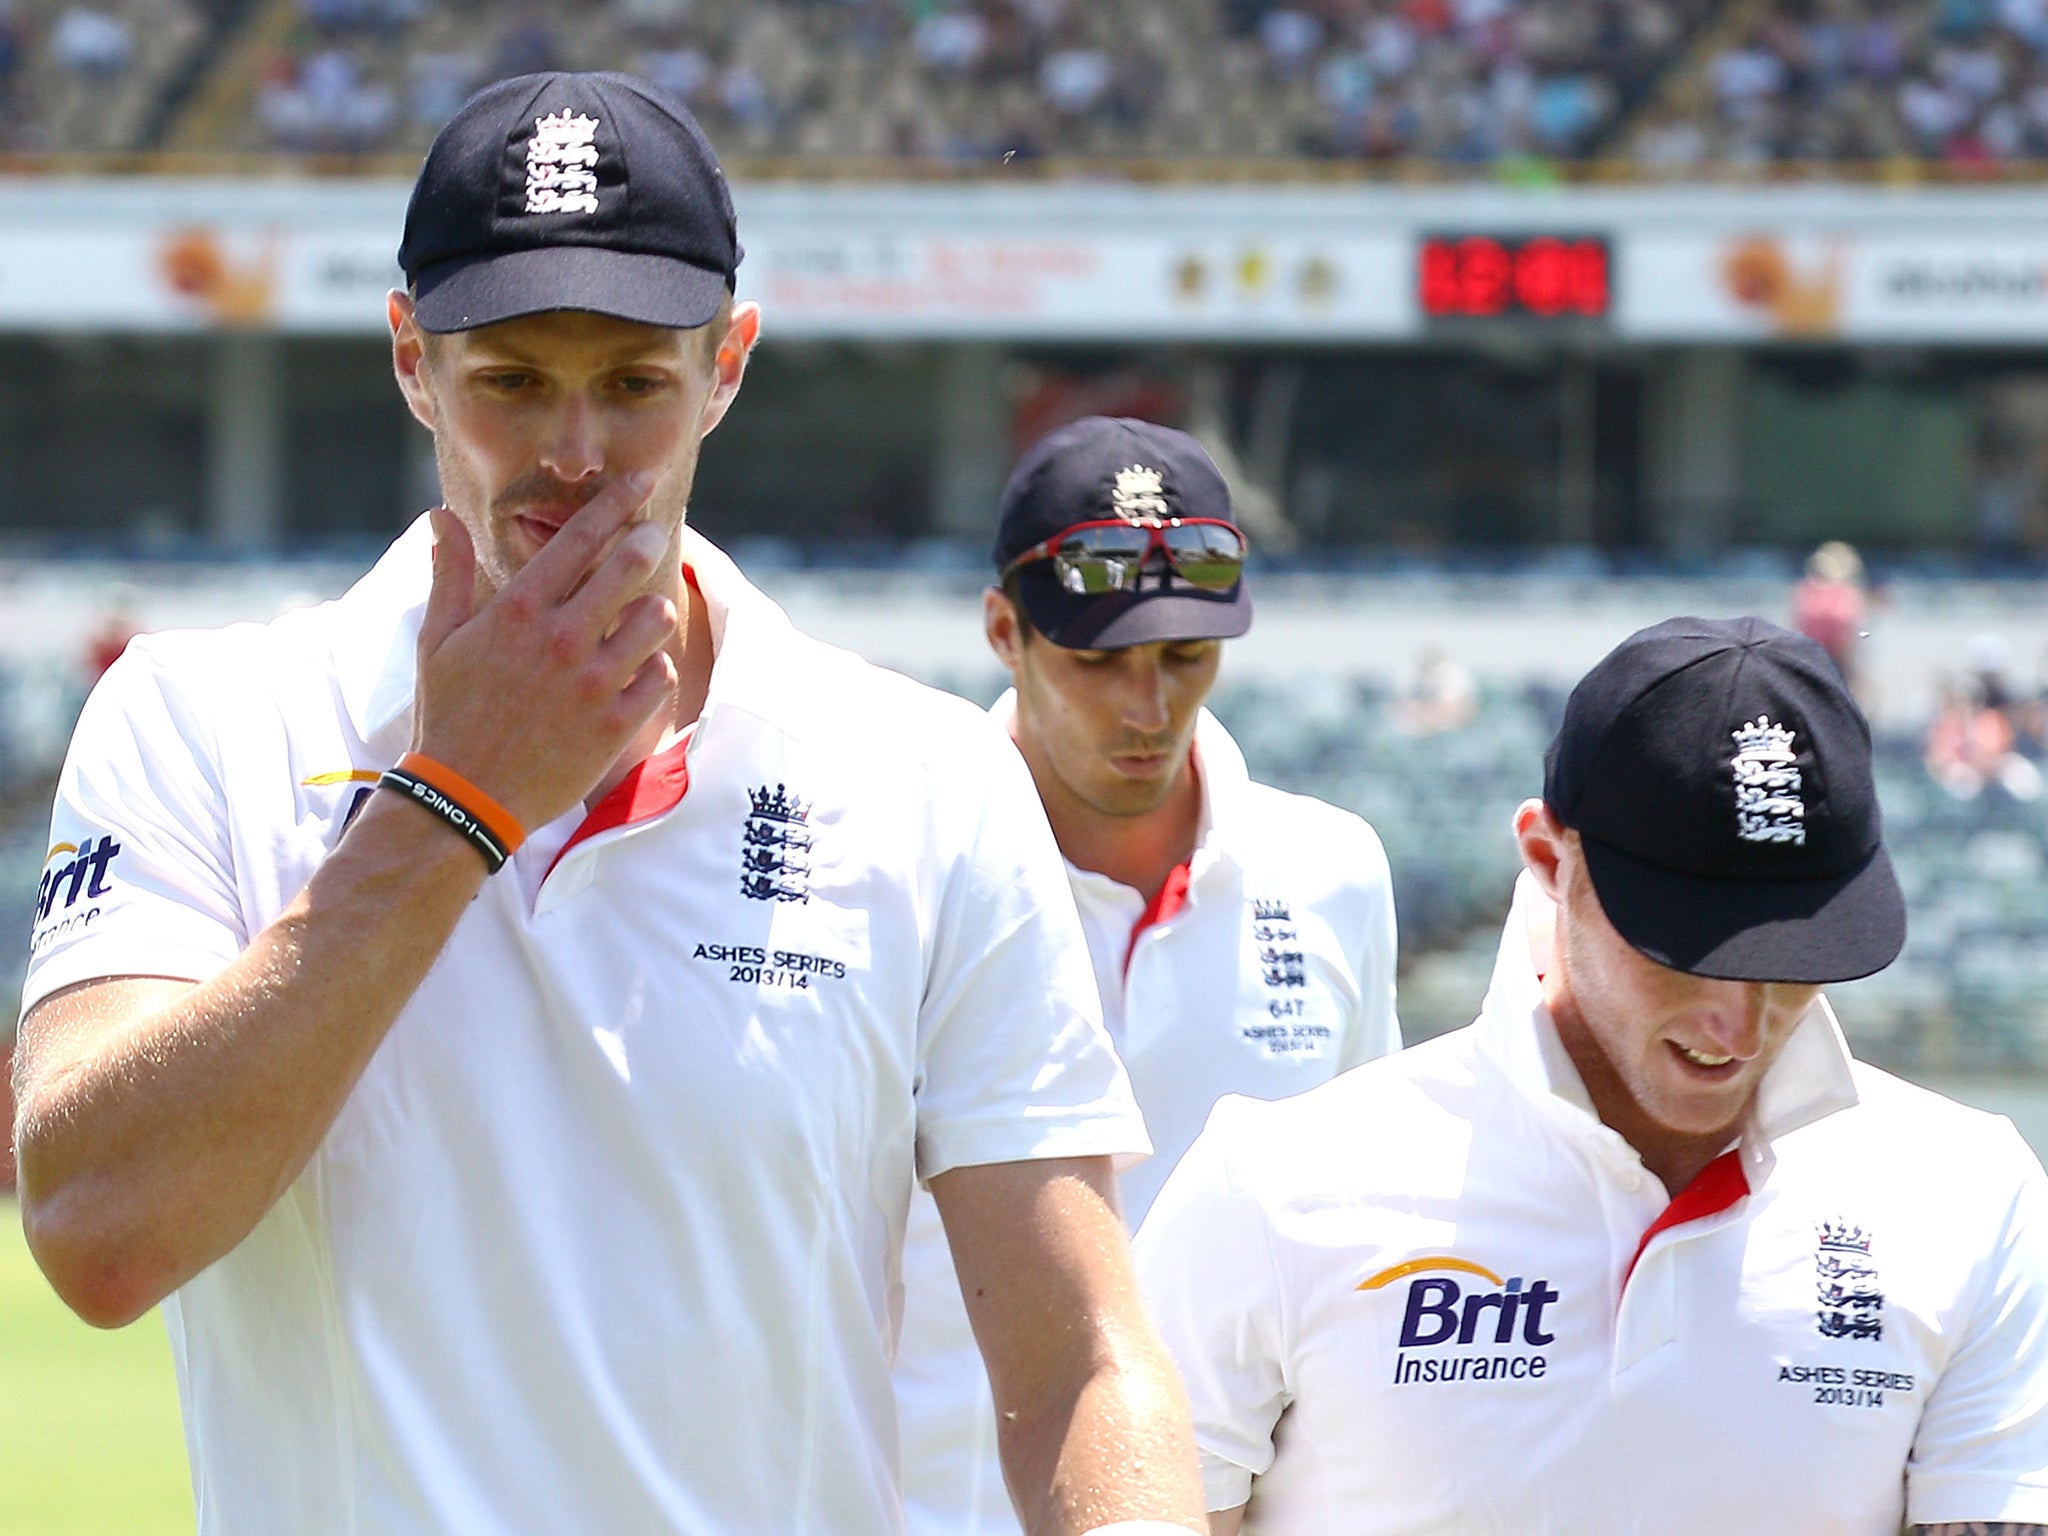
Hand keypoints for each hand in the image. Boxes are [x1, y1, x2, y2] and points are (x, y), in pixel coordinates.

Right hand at [410, 476, 678, 831]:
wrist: (463, 798)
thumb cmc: (448, 714)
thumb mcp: (438, 640)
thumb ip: (451, 574)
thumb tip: (440, 515)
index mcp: (517, 610)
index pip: (578, 538)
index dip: (615, 503)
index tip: (639, 482)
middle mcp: (559, 638)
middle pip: (628, 566)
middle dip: (645, 542)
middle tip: (652, 536)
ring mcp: (592, 682)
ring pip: (654, 617)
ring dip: (651, 611)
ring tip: (639, 617)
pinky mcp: (615, 725)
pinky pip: (661, 675)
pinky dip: (655, 669)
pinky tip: (637, 672)